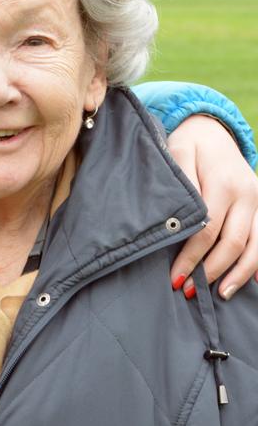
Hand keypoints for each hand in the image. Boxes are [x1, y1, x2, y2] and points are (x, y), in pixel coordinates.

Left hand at [167, 115, 257, 298]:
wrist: (211, 131)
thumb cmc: (187, 145)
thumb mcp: (177, 154)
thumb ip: (181, 184)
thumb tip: (180, 220)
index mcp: (224, 184)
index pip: (207, 231)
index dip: (192, 257)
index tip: (176, 277)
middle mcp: (247, 195)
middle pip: (233, 243)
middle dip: (212, 270)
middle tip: (190, 291)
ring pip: (255, 246)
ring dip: (239, 274)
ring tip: (220, 294)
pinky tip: (252, 281)